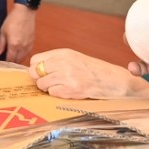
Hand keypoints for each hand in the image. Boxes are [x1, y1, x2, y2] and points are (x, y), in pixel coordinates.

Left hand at [0, 4, 36, 63]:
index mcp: (14, 45)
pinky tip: (20, 53)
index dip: (6, 63)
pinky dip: (24, 55)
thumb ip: (1, 44)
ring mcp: (28, 45)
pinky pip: (28, 52)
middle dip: (13, 62)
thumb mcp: (3, 31)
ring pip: (24, 57)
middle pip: (18, 60)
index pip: (10, 59)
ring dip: (19, 59)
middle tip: (8, 62)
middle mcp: (22, 47)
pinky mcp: (32, 42)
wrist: (25, 12)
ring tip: (14, 59)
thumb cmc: (12, 20)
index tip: (3, 64)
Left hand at [29, 49, 145, 99]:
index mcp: (63, 53)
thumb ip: (56, 60)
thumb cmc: (94, 70)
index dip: (36, 68)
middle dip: (39, 79)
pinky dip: (57, 94)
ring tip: (61, 87)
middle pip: (35, 72)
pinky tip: (68, 91)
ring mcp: (67, 76)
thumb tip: (36, 68)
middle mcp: (63, 62)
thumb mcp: (75, 58)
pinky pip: (52, 93)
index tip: (42, 73)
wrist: (113, 80)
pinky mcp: (71, 89)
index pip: (35, 60)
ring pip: (42, 84)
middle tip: (49, 82)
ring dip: (48, 88)